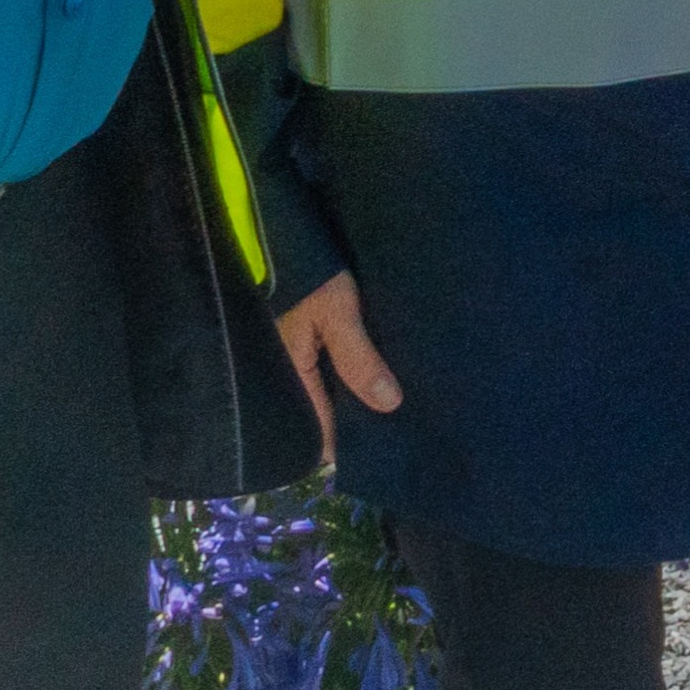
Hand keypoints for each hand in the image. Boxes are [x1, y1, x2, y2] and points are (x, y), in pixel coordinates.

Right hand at [277, 274, 402, 472]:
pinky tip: (384, 375)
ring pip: (332, 388)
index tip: (379, 452)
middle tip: (400, 428)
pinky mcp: (314, 336)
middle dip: (356, 419)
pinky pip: (335, 366)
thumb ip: (359, 360)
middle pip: (326, 409)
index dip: (344, 442)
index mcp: (293, 371)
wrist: (289, 237)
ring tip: (399, 405)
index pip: (318, 426)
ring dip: (358, 395)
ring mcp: (303, 352)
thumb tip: (389, 405)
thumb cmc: (312, 277)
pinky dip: (355, 374)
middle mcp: (294, 368)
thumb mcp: (338, 315)